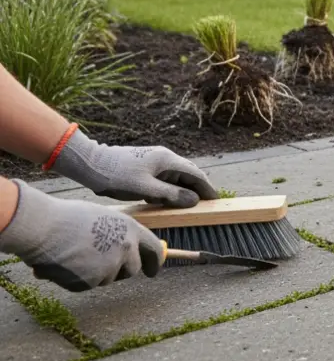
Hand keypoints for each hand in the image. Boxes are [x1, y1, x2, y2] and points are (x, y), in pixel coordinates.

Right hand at [0, 181, 161, 291]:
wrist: (43, 227)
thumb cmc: (68, 217)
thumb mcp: (103, 218)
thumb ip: (118, 234)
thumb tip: (124, 248)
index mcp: (131, 230)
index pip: (154, 250)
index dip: (155, 262)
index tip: (153, 271)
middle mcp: (125, 249)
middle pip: (132, 270)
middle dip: (120, 270)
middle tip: (101, 264)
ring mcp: (109, 267)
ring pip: (107, 278)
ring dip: (95, 272)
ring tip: (75, 254)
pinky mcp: (90, 282)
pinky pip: (86, 285)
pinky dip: (76, 279)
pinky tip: (64, 263)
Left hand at [51, 131, 216, 207]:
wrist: (91, 164)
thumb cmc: (117, 176)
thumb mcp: (146, 189)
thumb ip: (172, 195)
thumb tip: (194, 200)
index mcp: (167, 160)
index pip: (195, 174)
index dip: (207, 187)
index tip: (215, 200)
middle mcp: (164, 157)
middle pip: (189, 172)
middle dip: (199, 187)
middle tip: (206, 203)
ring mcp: (155, 160)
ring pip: (177, 175)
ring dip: (185, 188)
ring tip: (190, 203)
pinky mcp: (146, 165)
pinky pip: (166, 177)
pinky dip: (172, 187)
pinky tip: (169, 197)